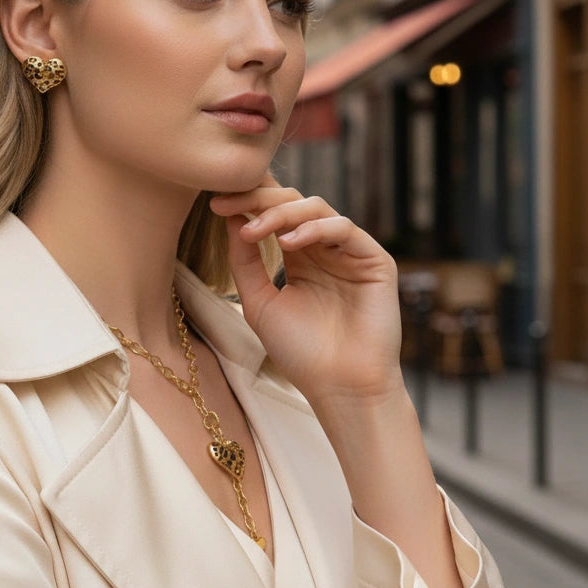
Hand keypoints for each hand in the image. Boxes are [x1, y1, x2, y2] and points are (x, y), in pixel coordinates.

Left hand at [209, 175, 403, 403]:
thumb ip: (245, 261)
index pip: (274, 214)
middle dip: (258, 200)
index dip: (247, 202)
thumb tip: (231, 217)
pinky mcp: (374, 260)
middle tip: (227, 206)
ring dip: (281, 213)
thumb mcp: (259, 302)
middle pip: (293, 202)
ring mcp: (350, 252)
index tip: (213, 204)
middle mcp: (325, 248)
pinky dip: (313, 228)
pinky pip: (344, 228)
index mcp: (300, 256)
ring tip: (254, 230)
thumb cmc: (301, 353)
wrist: (339, 387)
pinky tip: (288, 242)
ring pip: (316, 208)